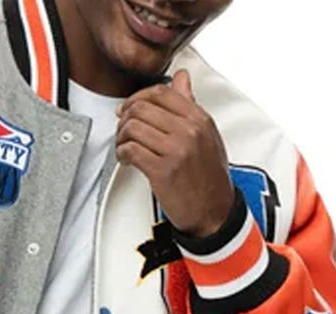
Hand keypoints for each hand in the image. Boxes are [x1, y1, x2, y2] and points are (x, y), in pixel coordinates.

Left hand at [115, 69, 234, 237]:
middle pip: (142, 108)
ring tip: (123, 146)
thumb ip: (191, 106)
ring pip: (133, 127)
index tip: (129, 108)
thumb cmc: (210, 178)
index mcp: (200, 119)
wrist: (214, 212)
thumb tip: (182, 79)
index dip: (138, 97)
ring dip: (121, 137)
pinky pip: (131, 150)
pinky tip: (126, 159)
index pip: (161, 92)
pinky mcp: (162, 171)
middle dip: (125, 117)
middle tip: (123, 130)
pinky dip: (122, 153)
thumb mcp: (208, 135)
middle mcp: (188, 131)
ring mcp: (175, 150)